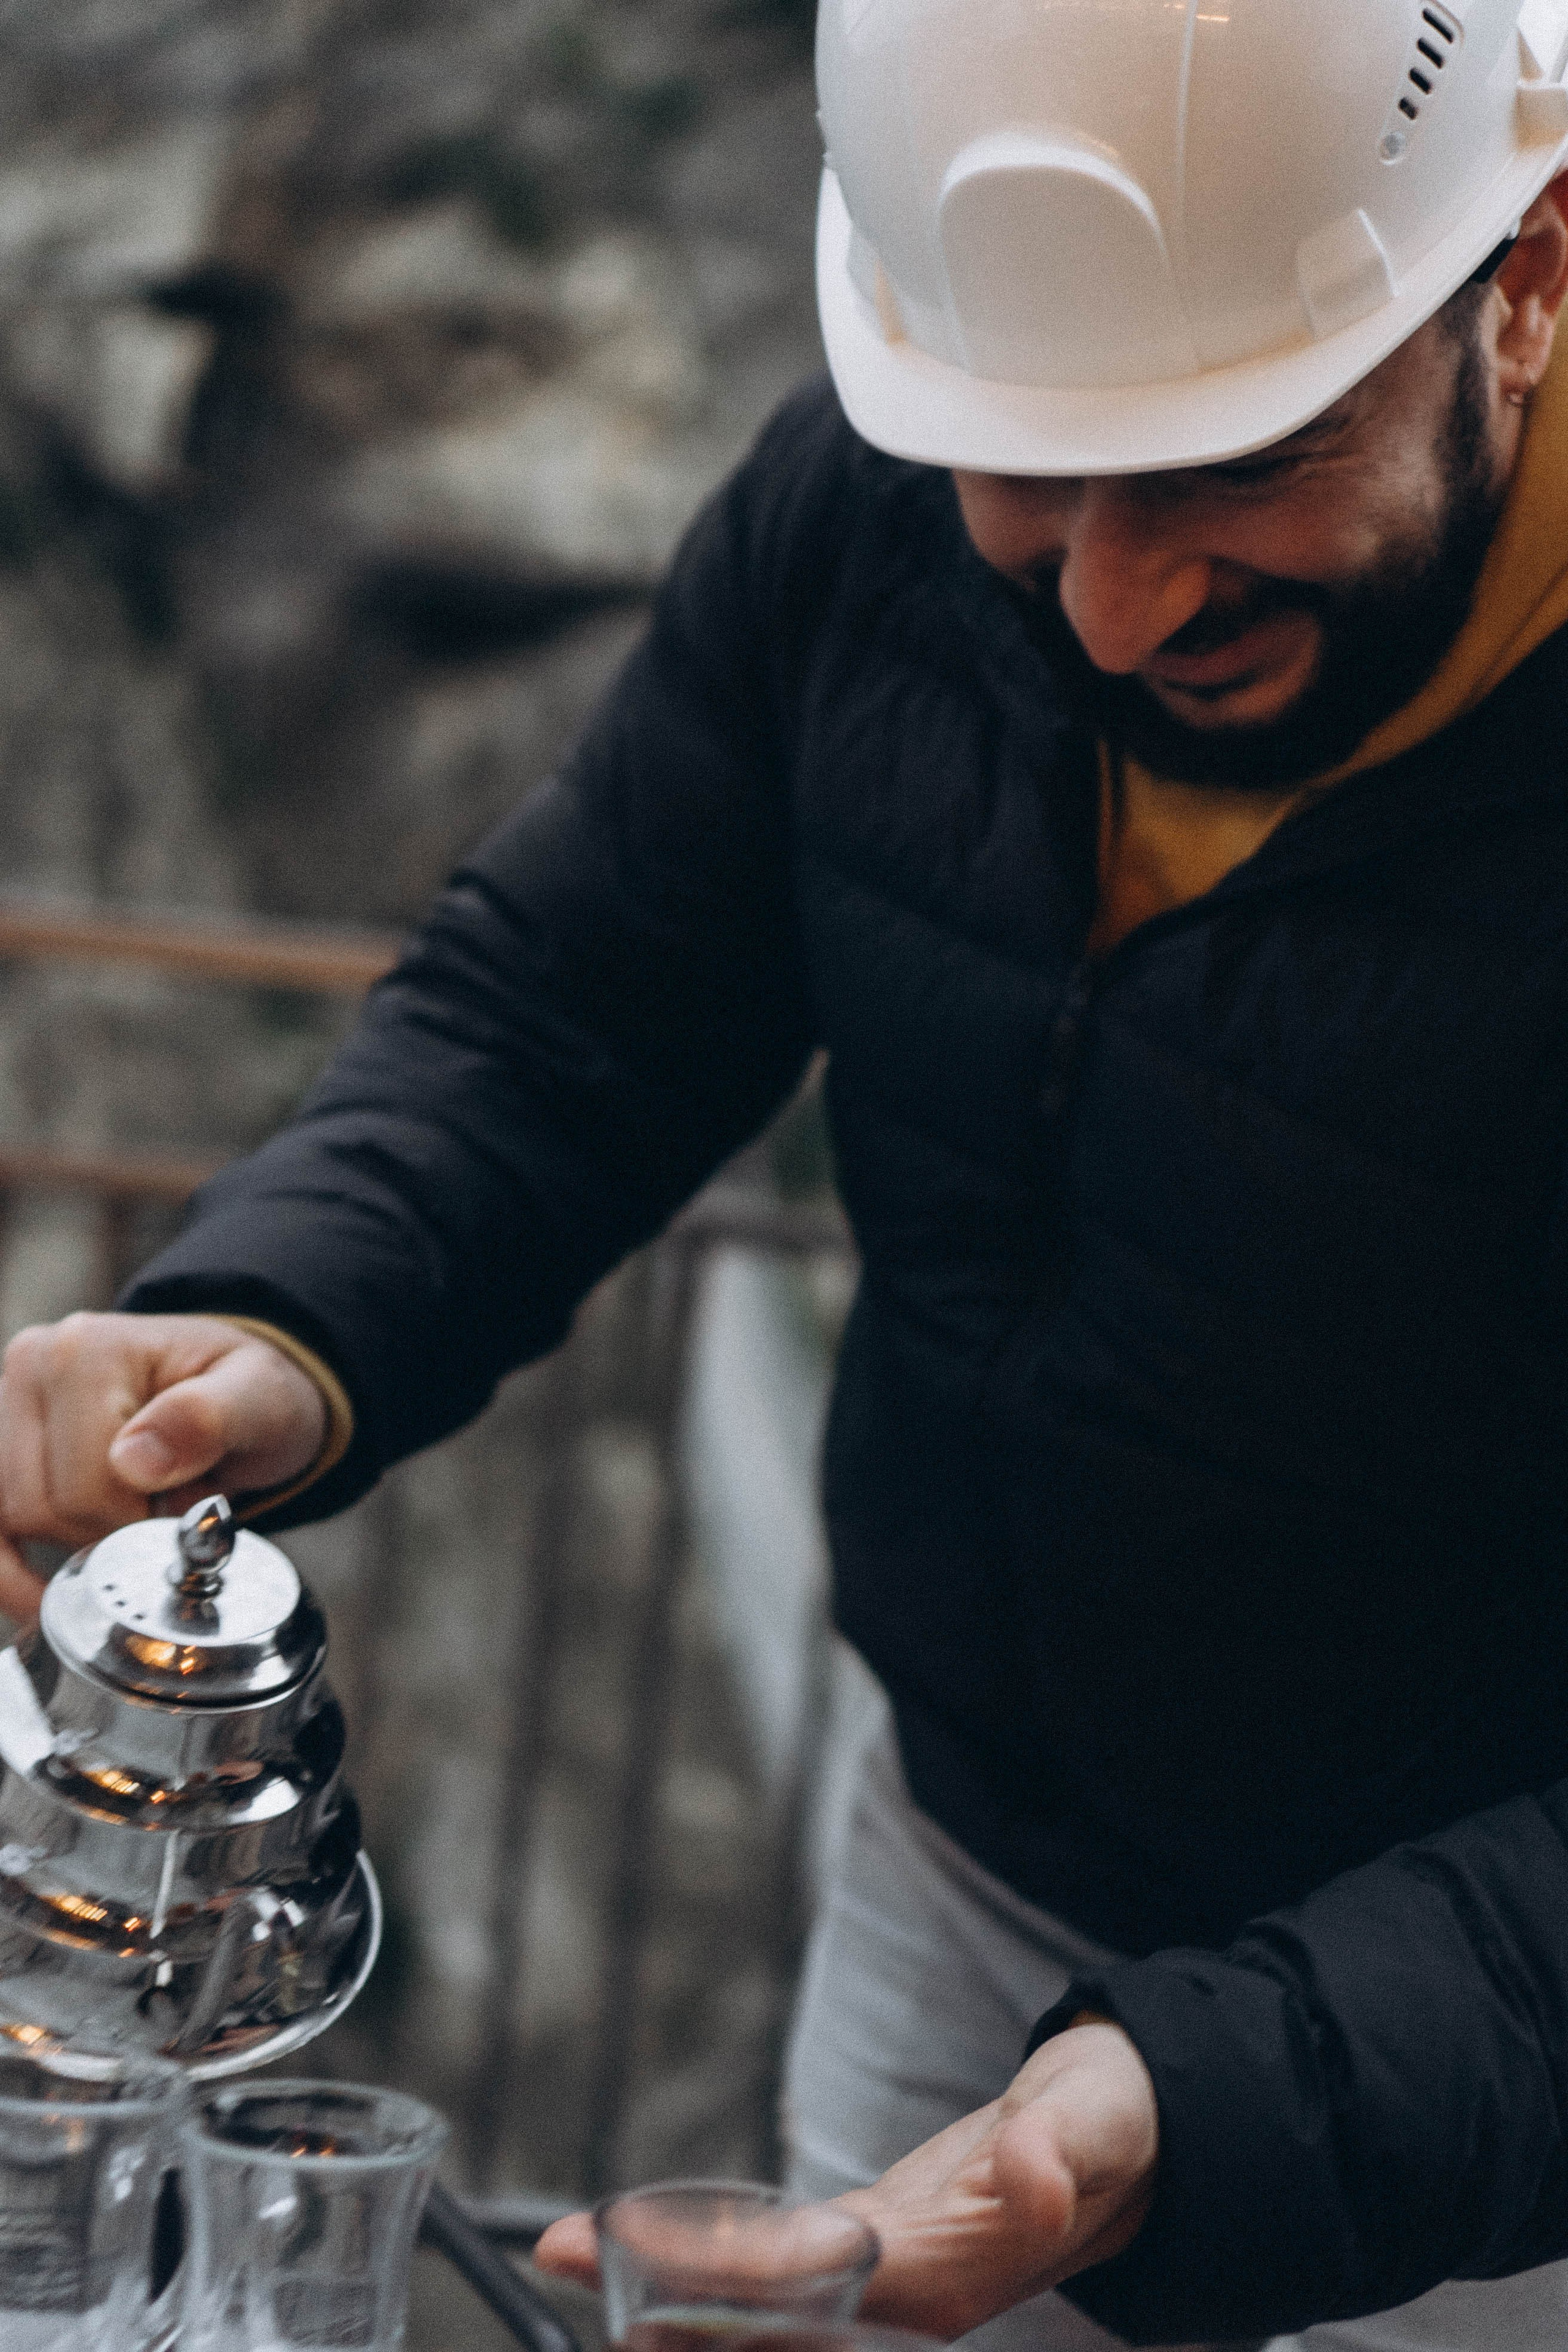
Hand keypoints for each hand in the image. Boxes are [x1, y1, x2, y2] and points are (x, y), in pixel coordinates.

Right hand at [0, 1312, 327, 1622]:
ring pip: (7, 1520)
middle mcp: (31, 1365)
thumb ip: (210, 1419)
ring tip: (130, 1516)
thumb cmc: (250, 1393)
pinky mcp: (0, 1442)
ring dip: (72, 1541)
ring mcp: (6, 1403)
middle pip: (41, 1507)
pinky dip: (6, 1569)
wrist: (237, 1385)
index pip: (87, 1485)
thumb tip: (135, 1460)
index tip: (182, 1511)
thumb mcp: (261, 1399)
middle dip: (109, 1534)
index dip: (140, 1523)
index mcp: (87, 1350)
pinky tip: (36, 1597)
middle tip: (162, 1512)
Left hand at [532, 2021, 1157, 2338]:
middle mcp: (907, 2295)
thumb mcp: (1098, 2123)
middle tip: (556, 2255)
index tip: (639, 2253)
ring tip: (561, 2250)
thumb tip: (1029, 2169)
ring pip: (762, 2307)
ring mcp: (887, 2280)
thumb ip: (1064, 2151)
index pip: (814, 2278)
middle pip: (769, 2320)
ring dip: (664, 2290)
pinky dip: (702, 2262)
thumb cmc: (1111, 2129)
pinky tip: (639, 2244)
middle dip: (665, 2306)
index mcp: (949, 2267)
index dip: (727, 2276)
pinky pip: (775, 2271)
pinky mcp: (876, 2249)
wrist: (1131, 2147)